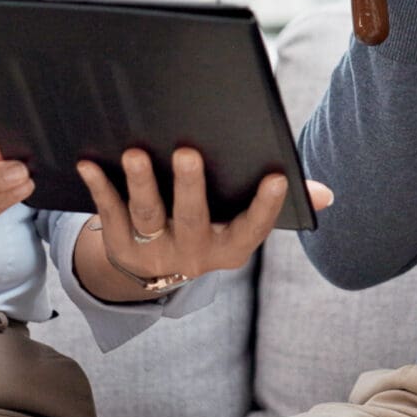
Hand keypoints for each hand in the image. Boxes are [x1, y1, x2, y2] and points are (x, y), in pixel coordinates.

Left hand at [75, 147, 335, 300]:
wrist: (157, 265)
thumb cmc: (211, 224)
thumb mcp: (242, 220)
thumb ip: (281, 203)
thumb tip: (325, 195)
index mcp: (231, 246)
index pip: (252, 228)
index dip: (265, 206)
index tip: (275, 178)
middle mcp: (194, 254)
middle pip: (193, 218)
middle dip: (191, 186)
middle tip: (188, 151)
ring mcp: (155, 254)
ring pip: (149, 217)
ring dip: (141, 184)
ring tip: (136, 152)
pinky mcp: (120, 246)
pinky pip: (108, 215)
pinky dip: (100, 187)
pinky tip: (91, 161)